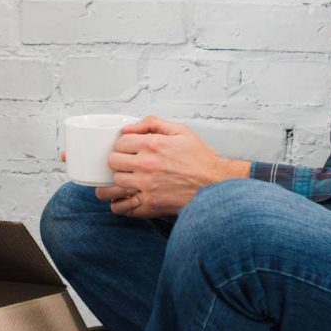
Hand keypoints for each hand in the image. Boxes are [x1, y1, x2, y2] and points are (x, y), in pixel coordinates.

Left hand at [95, 115, 250, 218]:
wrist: (218, 184)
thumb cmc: (201, 158)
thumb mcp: (180, 131)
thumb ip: (152, 123)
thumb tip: (127, 127)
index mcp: (152, 145)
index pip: (120, 144)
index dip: (122, 146)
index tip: (127, 150)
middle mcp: (146, 165)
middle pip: (113, 162)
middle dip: (117, 162)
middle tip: (124, 164)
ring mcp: (147, 187)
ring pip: (114, 184)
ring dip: (114, 183)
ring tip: (116, 183)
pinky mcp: (151, 205)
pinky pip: (124, 207)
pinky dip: (119, 205)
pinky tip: (121, 201)